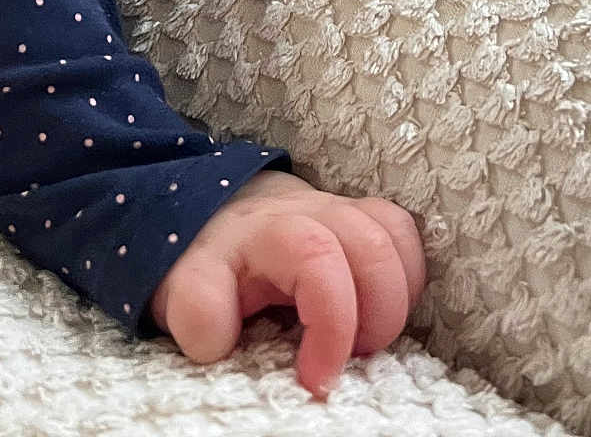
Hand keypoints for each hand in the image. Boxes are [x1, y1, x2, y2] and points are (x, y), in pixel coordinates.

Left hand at [147, 169, 425, 399]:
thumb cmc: (207, 259)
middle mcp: (308, 213)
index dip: (332, 324)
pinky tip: (382, 311)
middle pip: (369, 245)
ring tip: (368, 340)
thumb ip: (197, 310)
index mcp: (266, 233)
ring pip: (392, 234)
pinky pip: (401, 232)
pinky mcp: (359, 215)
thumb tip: (218, 340)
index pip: (315, 259)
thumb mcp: (184, 286)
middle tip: (349, 363)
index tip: (317, 381)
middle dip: (376, 314)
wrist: (214, 209)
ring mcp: (338, 209)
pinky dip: (407, 275)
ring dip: (396, 297)